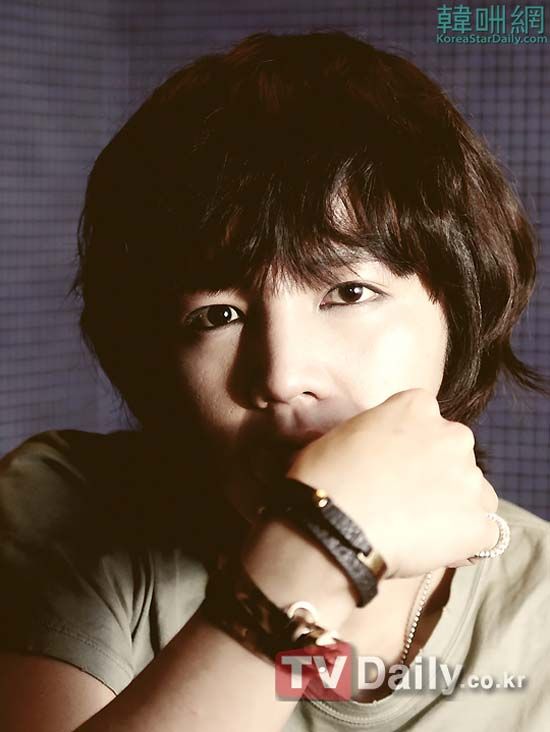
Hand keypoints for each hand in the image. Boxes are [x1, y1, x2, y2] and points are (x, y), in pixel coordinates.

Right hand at [286, 388, 498, 578]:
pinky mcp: (478, 523)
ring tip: (415, 530)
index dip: (412, 446)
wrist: (331, 527)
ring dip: (453, 508)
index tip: (395, 466)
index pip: (427, 419)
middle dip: (437, 474)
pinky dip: (465, 544)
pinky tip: (432, 550)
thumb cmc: (322, 479)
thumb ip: (375, 432)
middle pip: (455, 454)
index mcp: (417, 406)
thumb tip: (374, 450)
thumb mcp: (343, 433)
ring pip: (474, 494)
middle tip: (404, 500)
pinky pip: (484, 534)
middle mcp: (452, 435)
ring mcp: (469, 479)